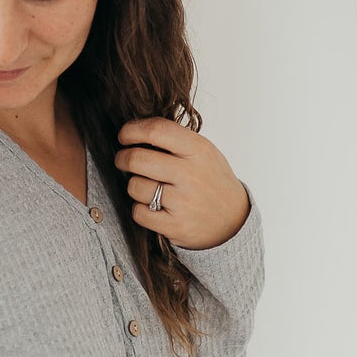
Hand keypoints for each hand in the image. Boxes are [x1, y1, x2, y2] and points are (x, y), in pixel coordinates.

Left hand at [115, 116, 251, 250]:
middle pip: (137, 159)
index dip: (132, 130)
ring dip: (134, 186)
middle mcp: (191, 174)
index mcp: (198, 150)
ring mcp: (183, 202)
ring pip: (135, 187)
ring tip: (147, 187)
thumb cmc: (211, 180)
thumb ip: (174, 140)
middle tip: (123, 160)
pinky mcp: (176, 226)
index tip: (124, 135)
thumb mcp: (204, 152)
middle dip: (122, 158)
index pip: (156, 130)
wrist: (234, 220)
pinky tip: (152, 207)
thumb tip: (133, 131)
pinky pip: (139, 212)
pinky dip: (140, 209)